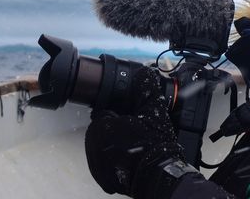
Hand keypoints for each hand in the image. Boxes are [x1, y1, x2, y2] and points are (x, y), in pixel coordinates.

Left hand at [84, 67, 183, 197]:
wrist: (156, 175)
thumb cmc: (153, 143)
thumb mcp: (153, 110)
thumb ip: (146, 89)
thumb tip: (144, 73)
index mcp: (102, 125)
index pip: (106, 112)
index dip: (120, 113)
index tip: (132, 119)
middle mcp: (93, 143)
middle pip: (104, 129)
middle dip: (116, 129)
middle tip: (136, 133)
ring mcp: (96, 162)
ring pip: (103, 145)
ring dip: (114, 144)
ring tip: (134, 146)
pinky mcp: (101, 177)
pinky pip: (105, 162)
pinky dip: (114, 160)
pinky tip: (129, 159)